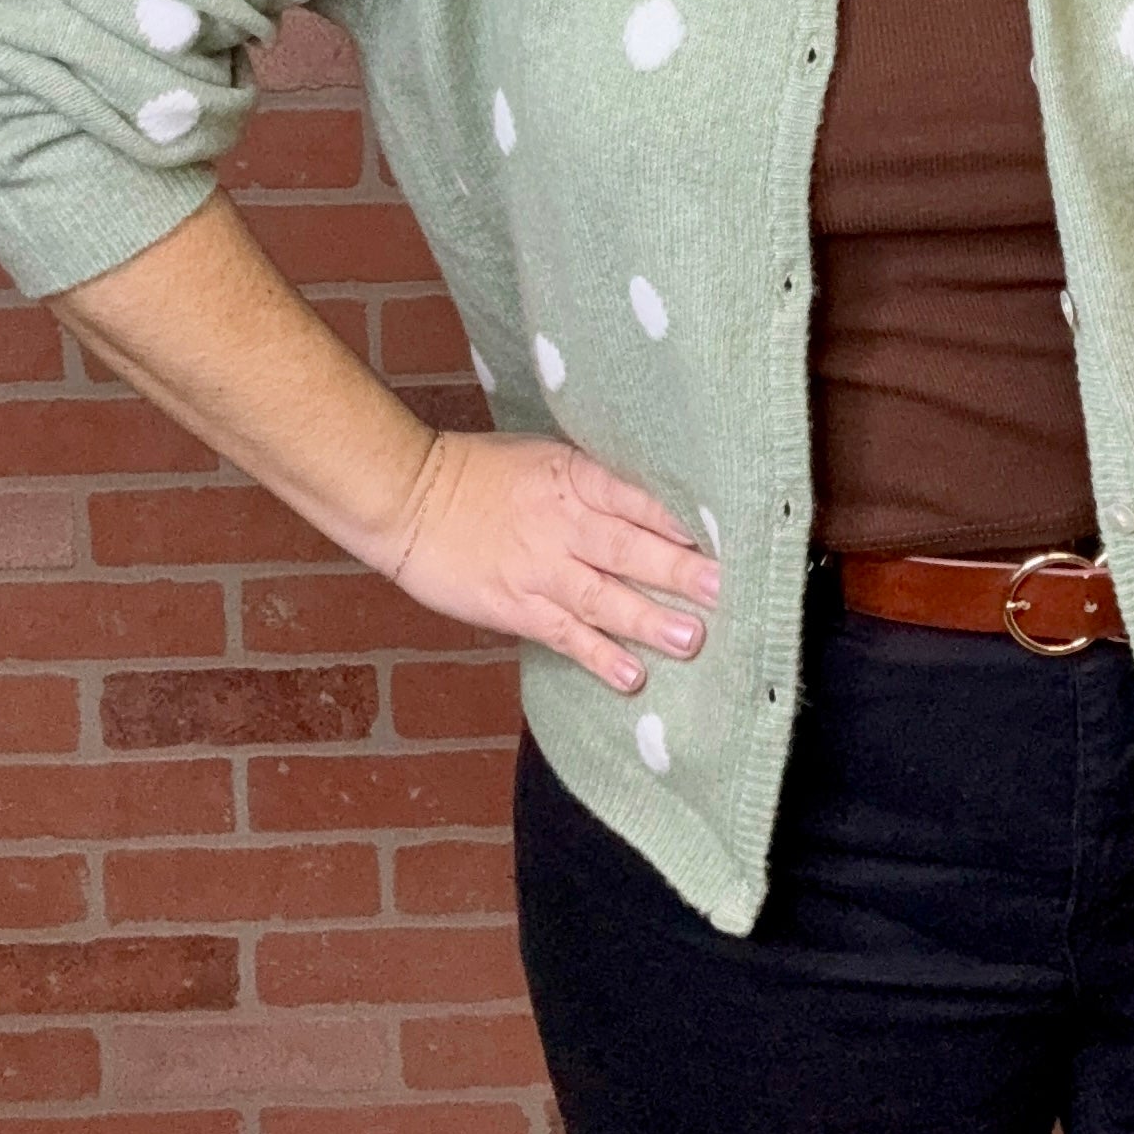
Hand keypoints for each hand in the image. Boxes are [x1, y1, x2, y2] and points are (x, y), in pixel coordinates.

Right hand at [388, 432, 720, 691]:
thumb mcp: (544, 457)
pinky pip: (564, 634)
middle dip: (679, 570)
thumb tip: (656, 503)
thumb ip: (595, 480)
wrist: (409, 499)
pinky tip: (631, 677)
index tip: (724, 533)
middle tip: (725, 589)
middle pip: (629, 547)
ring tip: (691, 639)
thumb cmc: (481, 472)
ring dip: (648, 620)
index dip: (678, 516)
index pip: (636, 495)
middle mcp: (561, 522)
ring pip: (602, 596)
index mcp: (573, 475)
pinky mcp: (515, 607)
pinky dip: (598, 657)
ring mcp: (538, 568)